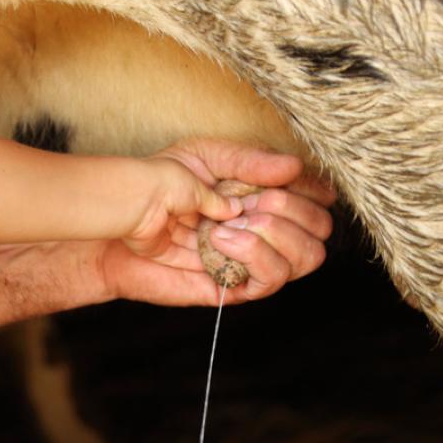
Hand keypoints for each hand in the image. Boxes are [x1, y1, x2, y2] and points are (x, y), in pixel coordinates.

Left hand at [101, 139, 334, 304]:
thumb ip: (250, 162)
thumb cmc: (161, 184)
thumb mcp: (207, 156)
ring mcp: (254, 260)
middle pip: (320, 231)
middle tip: (258, 202)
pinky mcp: (234, 285)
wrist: (122, 218)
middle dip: (296, 211)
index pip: (318, 199)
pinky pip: (270, 282)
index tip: (286, 179)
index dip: (313, 189)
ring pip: (307, 259)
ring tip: (238, 223)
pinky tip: (224, 240)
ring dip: (278, 235)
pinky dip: (255, 257)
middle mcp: (268, 230)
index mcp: (267, 196)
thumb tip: (292, 167)